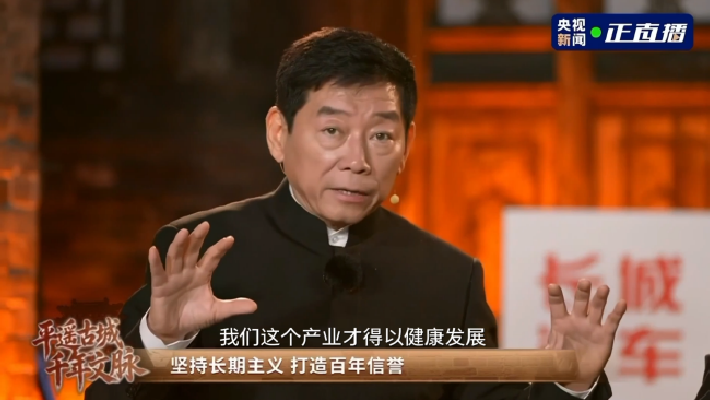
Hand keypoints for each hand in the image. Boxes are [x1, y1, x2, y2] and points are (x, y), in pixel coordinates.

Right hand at [147, 222, 256, 343]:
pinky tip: (154, 250)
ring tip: (184, 232)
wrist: (175, 330)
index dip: (219, 249)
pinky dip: (155, 262)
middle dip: (198, 239)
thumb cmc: (195, 316)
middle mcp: (187, 272)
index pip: (212, 258)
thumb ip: (234, 307)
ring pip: (176, 257)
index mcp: (202, 275)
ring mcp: (173, 277)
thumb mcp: (216, 312)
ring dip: (179, 245)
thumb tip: (255, 306)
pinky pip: (158, 273)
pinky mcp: (160, 286)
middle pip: (192, 252)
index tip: (230, 239)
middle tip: (205, 225)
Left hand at [545, 279, 626, 390]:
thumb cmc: (561, 360)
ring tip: (604, 288)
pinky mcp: (605, 335)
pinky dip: (617, 312)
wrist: (577, 373)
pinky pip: (612, 322)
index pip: (557, 306)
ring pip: (597, 308)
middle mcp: (577, 320)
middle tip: (584, 282)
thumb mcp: (549, 357)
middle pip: (580, 303)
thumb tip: (527, 360)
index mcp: (560, 323)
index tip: (553, 286)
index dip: (555, 297)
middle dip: (582, 292)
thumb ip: (543, 355)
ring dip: (600, 298)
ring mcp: (592, 326)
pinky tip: (622, 302)